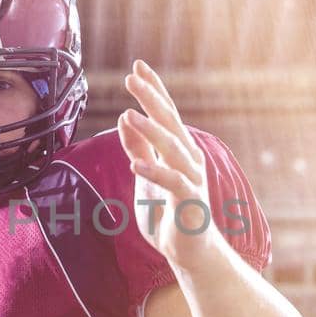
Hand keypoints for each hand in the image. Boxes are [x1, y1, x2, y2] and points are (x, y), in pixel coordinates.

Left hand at [116, 60, 223, 267]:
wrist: (189, 250)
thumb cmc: (168, 210)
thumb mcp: (146, 174)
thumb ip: (137, 147)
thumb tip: (124, 116)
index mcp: (179, 149)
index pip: (165, 112)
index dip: (153, 89)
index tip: (137, 66)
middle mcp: (189, 157)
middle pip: (169, 122)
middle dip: (151, 98)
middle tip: (130, 77)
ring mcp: (191, 178)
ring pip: (172, 148)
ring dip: (151, 131)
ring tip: (129, 115)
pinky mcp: (189, 201)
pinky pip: (172, 183)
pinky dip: (155, 172)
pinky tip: (136, 165)